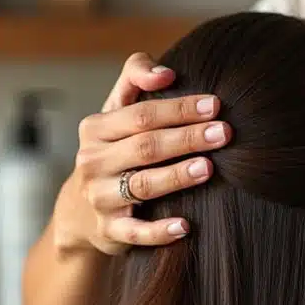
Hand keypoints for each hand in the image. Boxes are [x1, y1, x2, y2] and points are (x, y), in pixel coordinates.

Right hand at [55, 53, 231, 254]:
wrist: (81, 210)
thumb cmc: (114, 149)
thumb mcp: (116, 112)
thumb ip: (135, 79)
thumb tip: (166, 72)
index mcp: (96, 129)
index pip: (141, 115)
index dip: (179, 109)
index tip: (215, 105)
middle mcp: (94, 162)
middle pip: (145, 147)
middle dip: (187, 138)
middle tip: (223, 133)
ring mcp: (101, 198)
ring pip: (142, 185)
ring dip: (176, 177)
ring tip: (208, 168)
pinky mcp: (110, 231)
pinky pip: (136, 232)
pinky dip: (159, 231)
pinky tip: (185, 226)